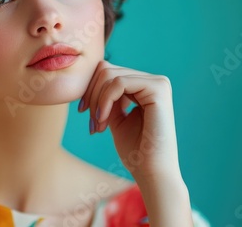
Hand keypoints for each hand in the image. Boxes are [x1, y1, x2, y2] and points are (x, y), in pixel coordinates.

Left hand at [78, 60, 181, 180]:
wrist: (151, 172)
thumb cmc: (135, 151)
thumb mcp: (115, 117)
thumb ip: (107, 97)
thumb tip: (91, 78)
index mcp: (145, 87)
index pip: (108, 71)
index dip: (90, 89)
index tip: (84, 112)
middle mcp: (154, 81)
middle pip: (106, 69)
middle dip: (92, 95)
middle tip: (91, 122)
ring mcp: (158, 83)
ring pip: (110, 74)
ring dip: (97, 100)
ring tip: (97, 124)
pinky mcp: (158, 89)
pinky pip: (119, 82)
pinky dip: (105, 100)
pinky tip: (103, 120)